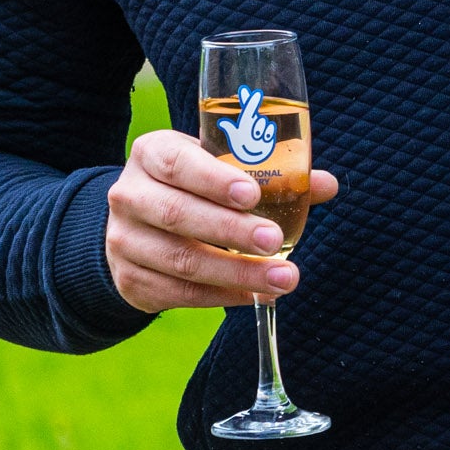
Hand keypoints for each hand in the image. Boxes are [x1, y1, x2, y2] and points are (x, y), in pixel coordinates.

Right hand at [103, 128, 337, 315]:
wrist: (138, 225)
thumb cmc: (192, 187)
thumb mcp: (219, 168)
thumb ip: (270, 174)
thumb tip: (325, 184)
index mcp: (152, 154)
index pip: (176, 163)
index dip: (213, 180)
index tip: (252, 194)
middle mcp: (129, 195)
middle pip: (177, 214)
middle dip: (231, 231)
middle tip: (275, 241)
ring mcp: (124, 241)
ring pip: (180, 260)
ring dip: (236, 272)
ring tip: (282, 279)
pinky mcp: (130, 280)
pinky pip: (179, 293)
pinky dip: (222, 295)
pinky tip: (255, 294)